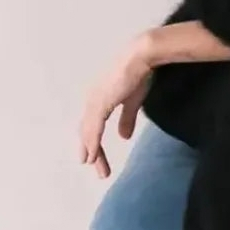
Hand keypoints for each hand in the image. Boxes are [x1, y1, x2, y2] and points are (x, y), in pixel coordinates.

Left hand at [79, 38, 152, 179]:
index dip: (93, 144)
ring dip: (93, 152)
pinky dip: (92, 143)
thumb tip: (123, 136)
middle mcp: (91, 101)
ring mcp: (94, 102)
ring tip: (97, 169)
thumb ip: (127, 119)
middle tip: (100, 172)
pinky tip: (93, 155)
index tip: (95, 159)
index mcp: (98, 100)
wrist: (141, 58)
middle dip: (93, 153)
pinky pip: (93, 128)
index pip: (92, 127)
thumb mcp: (132, 102)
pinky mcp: (100, 103)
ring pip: (89, 133)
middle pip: (88, 132)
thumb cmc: (138, 75)